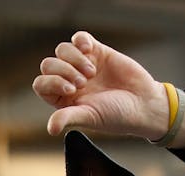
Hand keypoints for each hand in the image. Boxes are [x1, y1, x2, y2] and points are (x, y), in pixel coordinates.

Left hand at [32, 31, 169, 138]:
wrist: (143, 104)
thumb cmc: (116, 115)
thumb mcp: (90, 117)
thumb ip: (68, 118)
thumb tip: (51, 129)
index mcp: (61, 99)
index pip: (41, 84)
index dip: (52, 83)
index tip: (72, 91)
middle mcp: (68, 80)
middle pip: (48, 64)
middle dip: (63, 71)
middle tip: (83, 83)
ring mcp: (82, 65)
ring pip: (62, 50)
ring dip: (74, 59)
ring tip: (92, 72)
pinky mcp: (97, 51)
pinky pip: (79, 38)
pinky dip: (81, 41)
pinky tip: (90, 51)